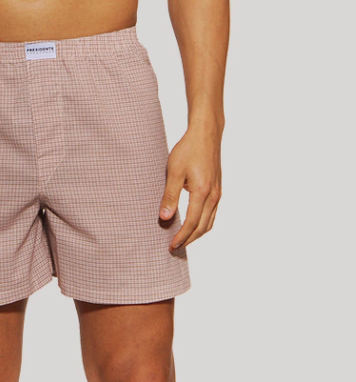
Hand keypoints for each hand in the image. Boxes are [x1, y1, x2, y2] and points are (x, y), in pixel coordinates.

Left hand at [159, 123, 221, 251]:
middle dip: (189, 239)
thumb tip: (164, 217)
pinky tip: (194, 223)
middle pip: (203, 227)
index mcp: (202, 193)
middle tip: (175, 247)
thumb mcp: (174, 171)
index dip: (182, 237)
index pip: (192, 223)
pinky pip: (212, 213)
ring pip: (210, 222)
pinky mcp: (218, 189)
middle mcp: (213, 196)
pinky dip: (203, 223)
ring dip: (197, 233)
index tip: (171, 246)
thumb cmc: (189, 149)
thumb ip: (170, 195)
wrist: (206, 134)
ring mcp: (218, 193)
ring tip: (183, 239)